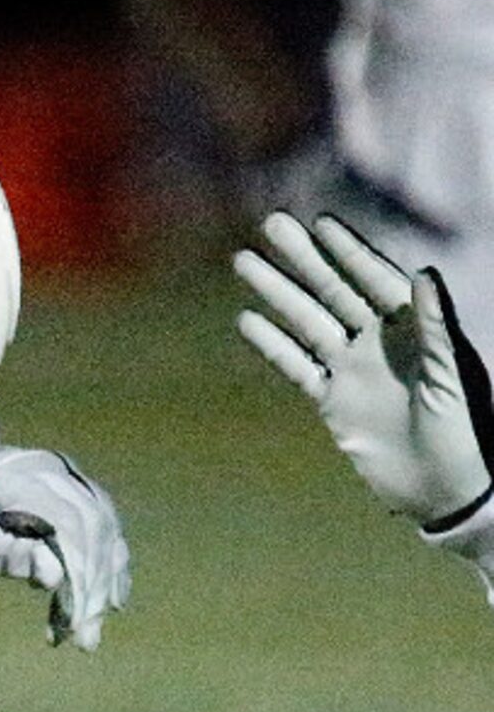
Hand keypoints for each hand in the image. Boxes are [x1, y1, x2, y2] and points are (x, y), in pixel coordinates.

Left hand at [0, 446, 130, 648]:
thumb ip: (6, 557)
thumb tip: (55, 575)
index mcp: (20, 480)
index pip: (68, 523)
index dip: (79, 570)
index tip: (75, 617)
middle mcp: (51, 473)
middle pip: (93, 528)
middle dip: (93, 586)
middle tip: (84, 636)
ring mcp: (64, 480)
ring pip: (103, 530)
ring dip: (103, 583)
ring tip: (88, 631)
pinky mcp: (70, 495)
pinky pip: (102, 528)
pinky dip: (108, 566)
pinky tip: (110, 602)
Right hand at [235, 212, 493, 528]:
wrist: (448, 489)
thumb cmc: (466, 429)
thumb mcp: (453, 374)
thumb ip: (435, 324)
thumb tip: (424, 273)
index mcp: (413, 329)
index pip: (375, 279)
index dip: (348, 250)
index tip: (320, 222)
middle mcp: (379, 342)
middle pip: (333, 291)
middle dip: (303, 258)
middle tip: (273, 224)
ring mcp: (352, 370)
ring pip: (307, 322)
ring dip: (278, 292)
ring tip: (245, 262)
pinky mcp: (332, 403)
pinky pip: (296, 367)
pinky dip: (272, 344)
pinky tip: (247, 320)